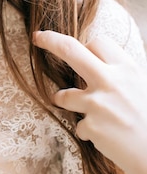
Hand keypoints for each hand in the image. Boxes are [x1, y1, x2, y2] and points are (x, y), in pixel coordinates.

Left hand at [33, 30, 146, 173]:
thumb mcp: (141, 86)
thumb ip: (120, 74)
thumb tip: (98, 61)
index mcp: (127, 69)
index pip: (97, 43)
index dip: (86, 47)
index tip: (72, 46)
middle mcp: (111, 81)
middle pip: (70, 50)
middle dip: (50, 41)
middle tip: (37, 37)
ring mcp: (98, 104)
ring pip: (63, 96)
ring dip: (64, 101)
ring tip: (80, 109)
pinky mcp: (92, 126)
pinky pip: (79, 126)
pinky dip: (89, 131)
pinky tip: (107, 137)